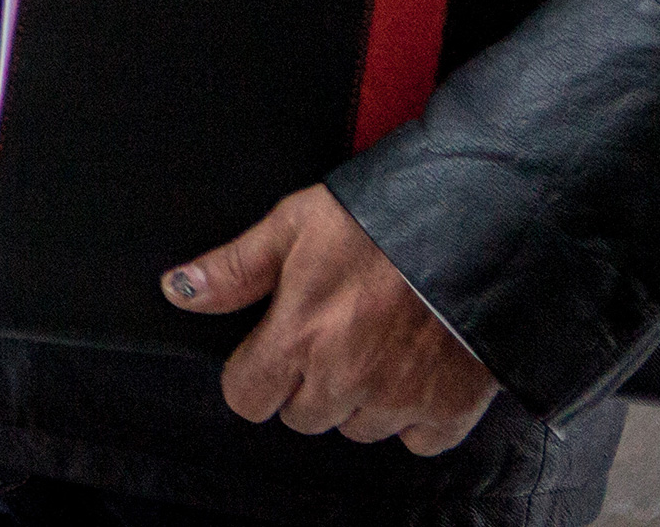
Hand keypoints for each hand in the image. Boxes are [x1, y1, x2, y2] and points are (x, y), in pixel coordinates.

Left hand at [165, 184, 496, 454]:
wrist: (479, 226)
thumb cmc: (380, 220)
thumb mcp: (293, 224)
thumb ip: (235, 268)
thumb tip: (180, 290)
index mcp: (297, 339)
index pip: (246, 398)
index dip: (253, 372)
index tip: (271, 347)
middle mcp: (343, 381)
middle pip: (301, 416)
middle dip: (306, 382)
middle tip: (334, 333)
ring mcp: (398, 401)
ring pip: (356, 429)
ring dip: (359, 398)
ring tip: (378, 341)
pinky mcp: (450, 410)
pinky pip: (417, 439)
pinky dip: (415, 414)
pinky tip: (417, 366)